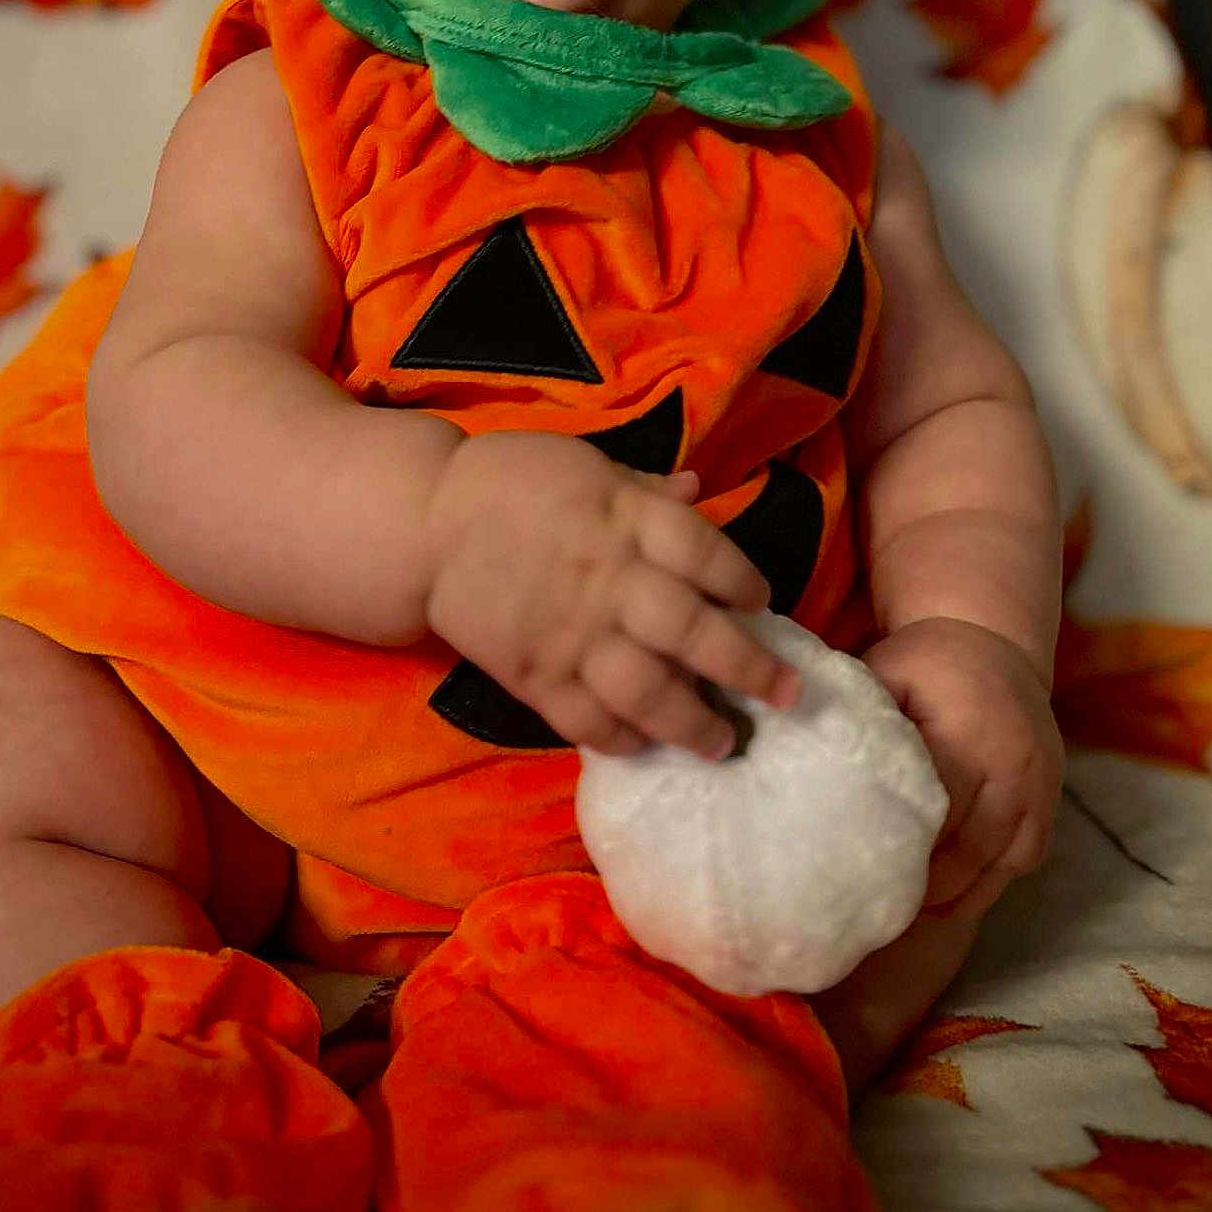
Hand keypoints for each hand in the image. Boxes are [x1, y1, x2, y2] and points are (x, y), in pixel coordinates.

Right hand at [422, 432, 796, 759]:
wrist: (423, 522)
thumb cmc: (511, 481)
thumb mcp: (585, 463)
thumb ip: (645, 487)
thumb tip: (699, 489)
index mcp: (626, 519)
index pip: (708, 555)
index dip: (746, 581)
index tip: (764, 604)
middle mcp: (612, 581)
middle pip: (695, 633)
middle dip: (750, 670)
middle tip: (787, 698)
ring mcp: (574, 635)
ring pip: (650, 691)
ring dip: (695, 723)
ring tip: (725, 743)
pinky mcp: (534, 675)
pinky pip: (588, 720)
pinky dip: (622, 739)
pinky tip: (647, 748)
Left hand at [863, 617, 1063, 920]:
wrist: (996, 641)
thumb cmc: (928, 661)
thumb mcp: (887, 669)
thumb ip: (860, 712)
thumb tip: (812, 755)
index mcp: (970, 735)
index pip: (938, 809)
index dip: (904, 845)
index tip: (866, 872)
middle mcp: (1014, 767)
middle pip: (973, 847)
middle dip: (930, 884)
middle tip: (885, 908)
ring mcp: (1040, 787)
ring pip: (1003, 862)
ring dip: (962, 893)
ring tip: (914, 914)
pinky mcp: (1051, 800)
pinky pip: (1025, 857)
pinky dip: (991, 881)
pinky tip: (953, 897)